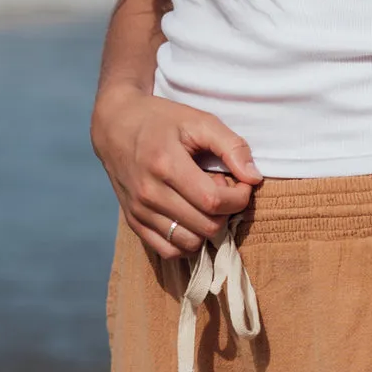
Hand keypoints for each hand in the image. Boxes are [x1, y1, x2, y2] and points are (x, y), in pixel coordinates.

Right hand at [91, 82, 262, 258]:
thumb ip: (231, 146)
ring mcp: (139, 211)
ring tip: (203, 201)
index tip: (240, 182)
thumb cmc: (162, 120)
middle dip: (225, 211)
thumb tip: (254, 178)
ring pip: (189, 244)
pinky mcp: (133, 222)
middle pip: (206, 226)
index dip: (238, 197)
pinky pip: (168, 251)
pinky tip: (190, 217)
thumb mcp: (199, 121)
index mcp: (166, 165)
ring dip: (207, 227)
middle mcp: (149, 193)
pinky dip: (187, 241)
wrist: (116, 125)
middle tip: (220, 187)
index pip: (214, 202)